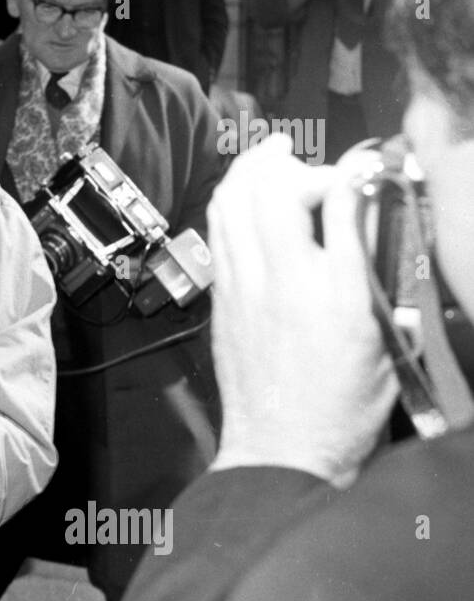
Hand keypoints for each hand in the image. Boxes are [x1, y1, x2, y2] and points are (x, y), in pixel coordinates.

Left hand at [207, 135, 397, 486]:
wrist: (281, 450)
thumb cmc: (342, 404)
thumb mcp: (382, 334)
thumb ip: (373, 262)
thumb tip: (369, 205)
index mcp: (332, 288)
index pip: (333, 199)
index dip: (346, 172)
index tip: (359, 170)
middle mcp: (279, 280)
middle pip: (265, 188)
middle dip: (280, 158)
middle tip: (294, 151)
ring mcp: (241, 289)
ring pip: (230, 206)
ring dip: (245, 174)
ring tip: (264, 161)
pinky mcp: (221, 303)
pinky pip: (218, 234)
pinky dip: (229, 206)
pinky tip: (242, 203)